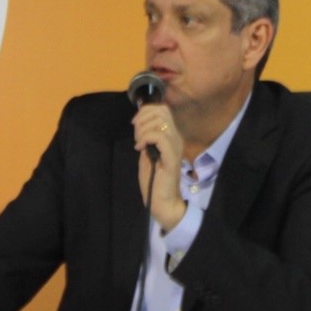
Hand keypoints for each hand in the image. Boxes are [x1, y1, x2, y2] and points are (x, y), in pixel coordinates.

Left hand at [132, 103, 188, 231]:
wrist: (162, 201)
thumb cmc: (153, 179)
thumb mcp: (147, 153)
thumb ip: (146, 138)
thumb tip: (139, 123)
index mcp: (171, 136)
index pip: (162, 109)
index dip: (145, 111)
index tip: (134, 124)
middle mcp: (176, 138)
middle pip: (161, 111)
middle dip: (142, 119)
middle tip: (136, 136)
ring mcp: (176, 147)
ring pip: (159, 122)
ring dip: (143, 130)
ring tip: (139, 144)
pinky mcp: (172, 157)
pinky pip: (159, 136)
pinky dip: (146, 138)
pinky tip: (140, 149)